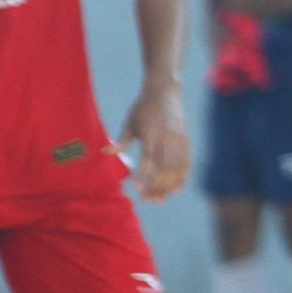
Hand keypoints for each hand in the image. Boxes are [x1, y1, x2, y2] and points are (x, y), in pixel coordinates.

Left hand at [119, 81, 190, 202]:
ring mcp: (180, 141)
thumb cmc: (143, 108)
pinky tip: (175, 190)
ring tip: (160, 200)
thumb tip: (105, 152)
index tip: (137, 187)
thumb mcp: (129, 122)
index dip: (144, 174)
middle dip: (157, 186)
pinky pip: (187, 164)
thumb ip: (121, 141)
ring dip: (169, 186)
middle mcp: (168, 139)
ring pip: (177, 169)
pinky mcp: (187, 142)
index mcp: (151, 134)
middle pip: (165, 168)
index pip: (149, 158)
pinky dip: (182, 178)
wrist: (165, 92)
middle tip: (147, 200)